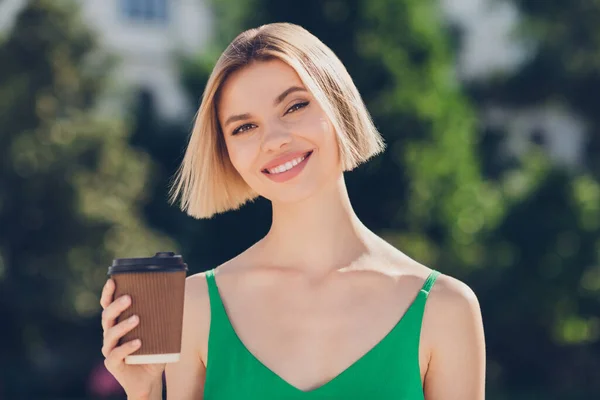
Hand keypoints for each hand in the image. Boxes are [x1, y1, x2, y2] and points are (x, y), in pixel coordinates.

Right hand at [100, 279, 164, 399]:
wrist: (149, 379)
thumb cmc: (153, 351)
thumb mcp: (158, 331)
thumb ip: (161, 315)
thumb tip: (177, 292)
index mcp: (118, 323)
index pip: (108, 305)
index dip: (108, 293)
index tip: (112, 280)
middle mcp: (110, 334)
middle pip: (107, 316)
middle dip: (116, 306)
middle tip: (129, 298)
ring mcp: (109, 349)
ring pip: (110, 334)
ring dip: (123, 325)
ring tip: (137, 318)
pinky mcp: (113, 364)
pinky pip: (116, 354)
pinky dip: (127, 347)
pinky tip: (138, 342)